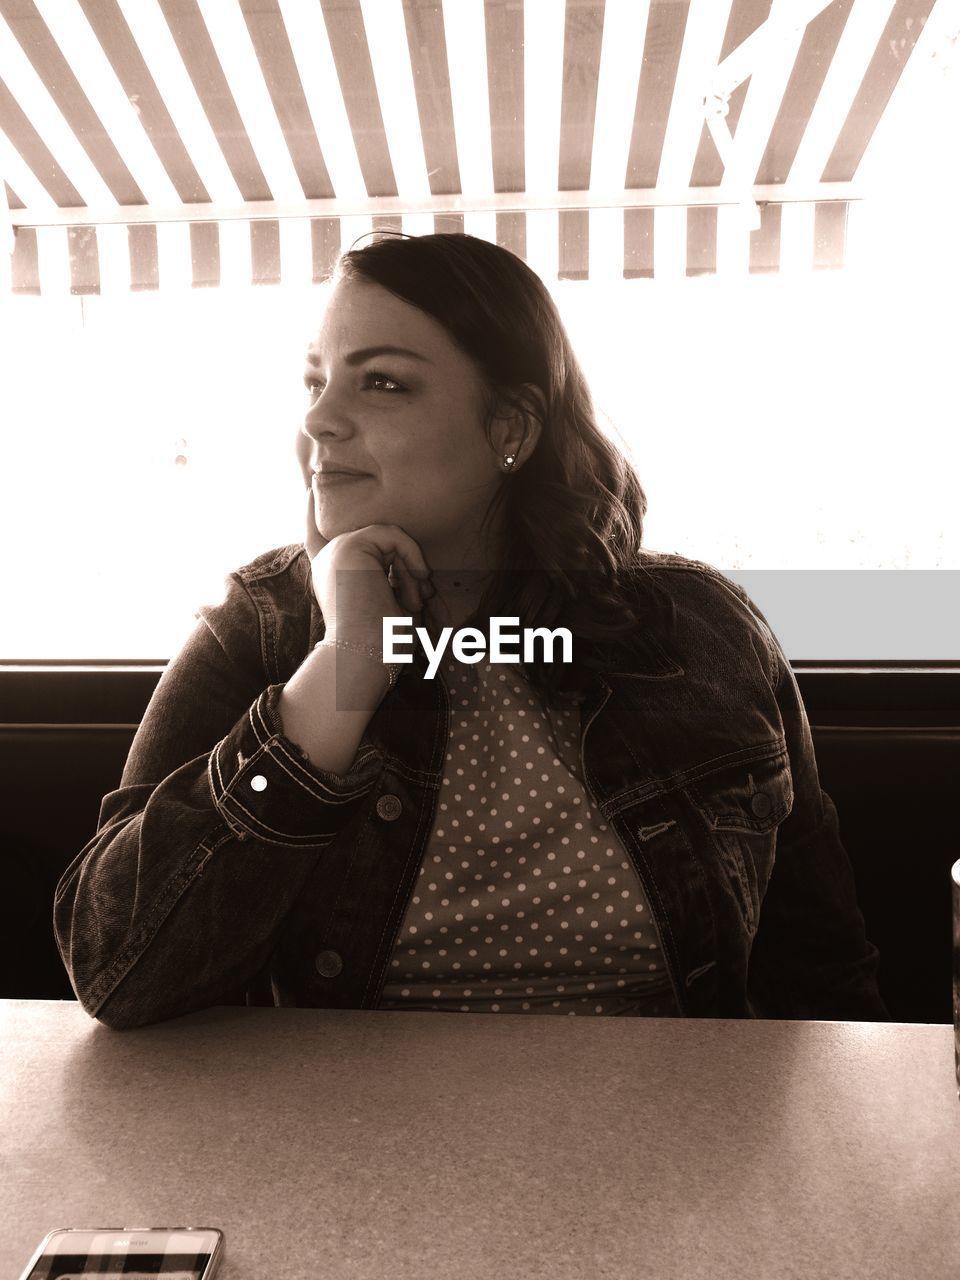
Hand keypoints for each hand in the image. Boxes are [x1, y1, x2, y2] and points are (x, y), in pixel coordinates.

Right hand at [304, 489, 433, 637]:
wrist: (364, 656)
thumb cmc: (380, 642)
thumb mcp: (388, 605)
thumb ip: (390, 579)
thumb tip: (419, 570)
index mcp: (330, 574)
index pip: (315, 535)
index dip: (310, 511)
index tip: (310, 488)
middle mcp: (327, 559)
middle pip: (376, 540)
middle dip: (406, 568)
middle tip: (420, 600)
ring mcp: (336, 550)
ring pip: (388, 538)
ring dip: (411, 569)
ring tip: (415, 600)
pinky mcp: (350, 546)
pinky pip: (393, 535)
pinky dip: (412, 557)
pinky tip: (417, 581)